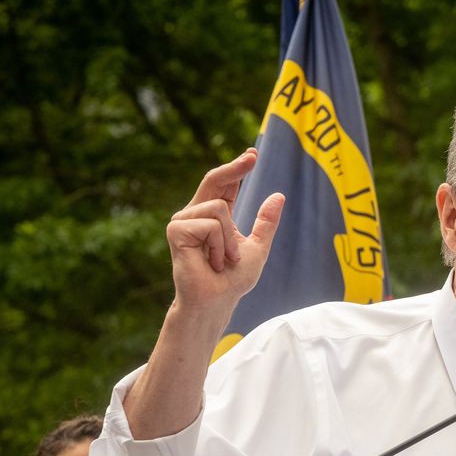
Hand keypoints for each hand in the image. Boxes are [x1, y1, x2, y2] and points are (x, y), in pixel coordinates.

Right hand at [167, 148, 284, 312]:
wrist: (217, 301)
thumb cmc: (233, 280)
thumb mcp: (257, 247)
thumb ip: (266, 223)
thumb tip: (279, 195)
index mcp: (214, 217)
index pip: (225, 186)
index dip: (237, 168)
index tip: (253, 154)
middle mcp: (196, 214)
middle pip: (214, 179)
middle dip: (235, 167)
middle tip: (253, 156)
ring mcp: (183, 221)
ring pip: (219, 209)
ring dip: (230, 240)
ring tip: (224, 260)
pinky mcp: (176, 230)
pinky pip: (210, 224)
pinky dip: (219, 245)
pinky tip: (212, 261)